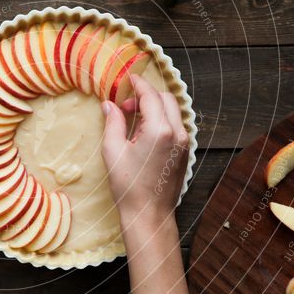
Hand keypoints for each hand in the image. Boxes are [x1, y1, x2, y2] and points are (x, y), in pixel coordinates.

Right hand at [100, 75, 190, 227]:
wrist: (149, 214)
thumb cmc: (129, 186)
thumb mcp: (113, 151)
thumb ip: (113, 123)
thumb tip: (109, 105)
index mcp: (160, 130)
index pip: (151, 96)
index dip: (139, 84)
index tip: (129, 79)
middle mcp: (177, 133)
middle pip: (166, 99)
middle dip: (147, 95)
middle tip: (126, 105)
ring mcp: (184, 143)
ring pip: (173, 111)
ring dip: (155, 107)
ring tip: (134, 121)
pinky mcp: (185, 153)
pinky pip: (176, 125)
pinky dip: (162, 120)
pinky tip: (144, 134)